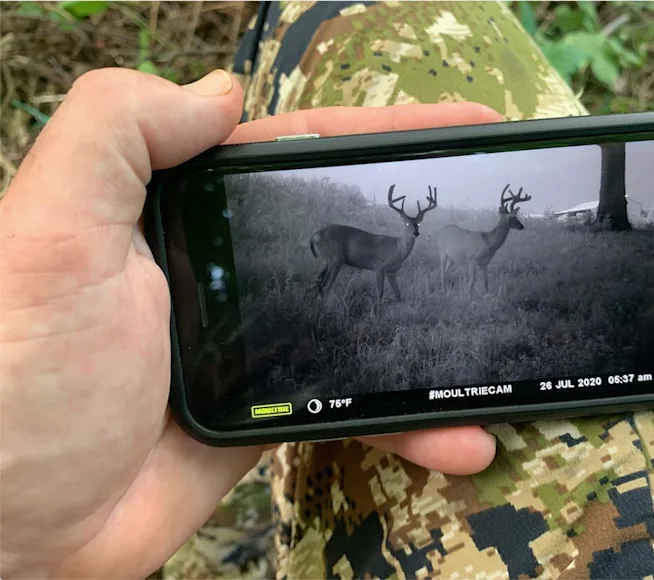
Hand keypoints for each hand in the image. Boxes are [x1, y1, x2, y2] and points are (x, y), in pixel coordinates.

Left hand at [0, 68, 499, 578]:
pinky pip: (352, 407)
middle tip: (495, 226)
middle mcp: (224, 270)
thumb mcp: (52, 229)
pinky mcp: (267, 415)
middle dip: (426, 228)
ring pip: (363, 326)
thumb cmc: (20, 372)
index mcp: (183, 213)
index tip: (462, 126)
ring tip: (498, 347)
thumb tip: (221, 91)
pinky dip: (404, 425)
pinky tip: (458, 438)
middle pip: (349, 235)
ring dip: (431, 337)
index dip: (382, 135)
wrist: (12, 528)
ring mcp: (252, 346)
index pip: (299, 155)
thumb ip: (121, 132)